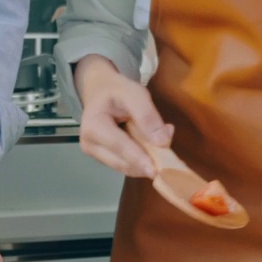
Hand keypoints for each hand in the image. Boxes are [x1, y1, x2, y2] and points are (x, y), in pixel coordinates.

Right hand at [74, 54, 173, 177]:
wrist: (100, 92)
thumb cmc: (116, 91)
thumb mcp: (134, 93)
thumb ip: (147, 115)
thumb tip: (162, 142)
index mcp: (93, 126)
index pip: (119, 145)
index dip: (139, 158)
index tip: (156, 171)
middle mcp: (89, 144)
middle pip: (122, 162)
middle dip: (147, 163)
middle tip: (171, 160)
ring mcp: (95, 154)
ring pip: (126, 167)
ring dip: (146, 161)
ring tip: (162, 145)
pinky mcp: (104, 159)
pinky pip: (127, 165)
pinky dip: (142, 160)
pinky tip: (152, 147)